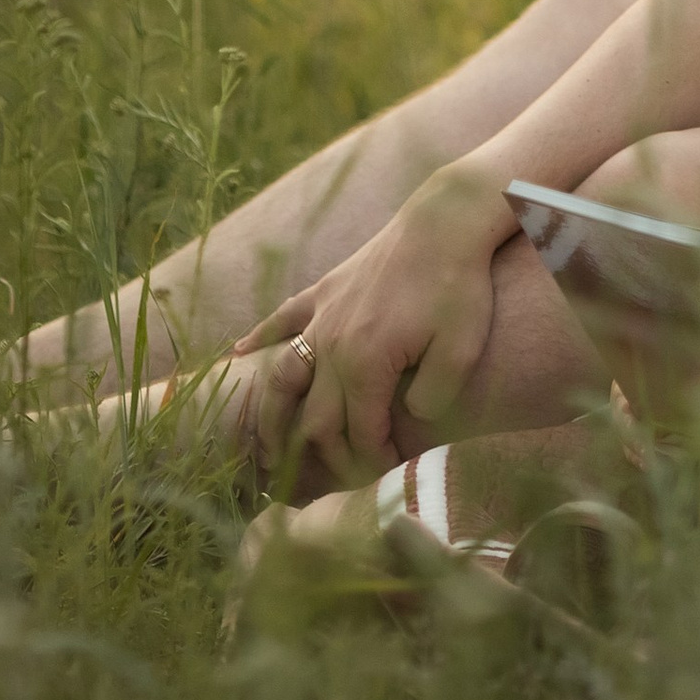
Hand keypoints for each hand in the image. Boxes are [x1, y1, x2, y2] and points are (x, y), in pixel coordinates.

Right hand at [229, 167, 515, 481]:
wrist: (446, 220)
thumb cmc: (459, 286)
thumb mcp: (461, 352)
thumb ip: (432, 400)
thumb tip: (407, 421)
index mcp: (364, 364)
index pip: (356, 434)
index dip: (369, 462)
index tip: (387, 472)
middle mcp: (332, 344)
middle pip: (314, 418)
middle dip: (323, 457)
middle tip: (336, 479)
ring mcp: (323, 315)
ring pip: (282, 377)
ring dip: (271, 418)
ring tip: (265, 452)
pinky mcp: (325, 289)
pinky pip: (282, 318)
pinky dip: (259, 339)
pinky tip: (238, 355)